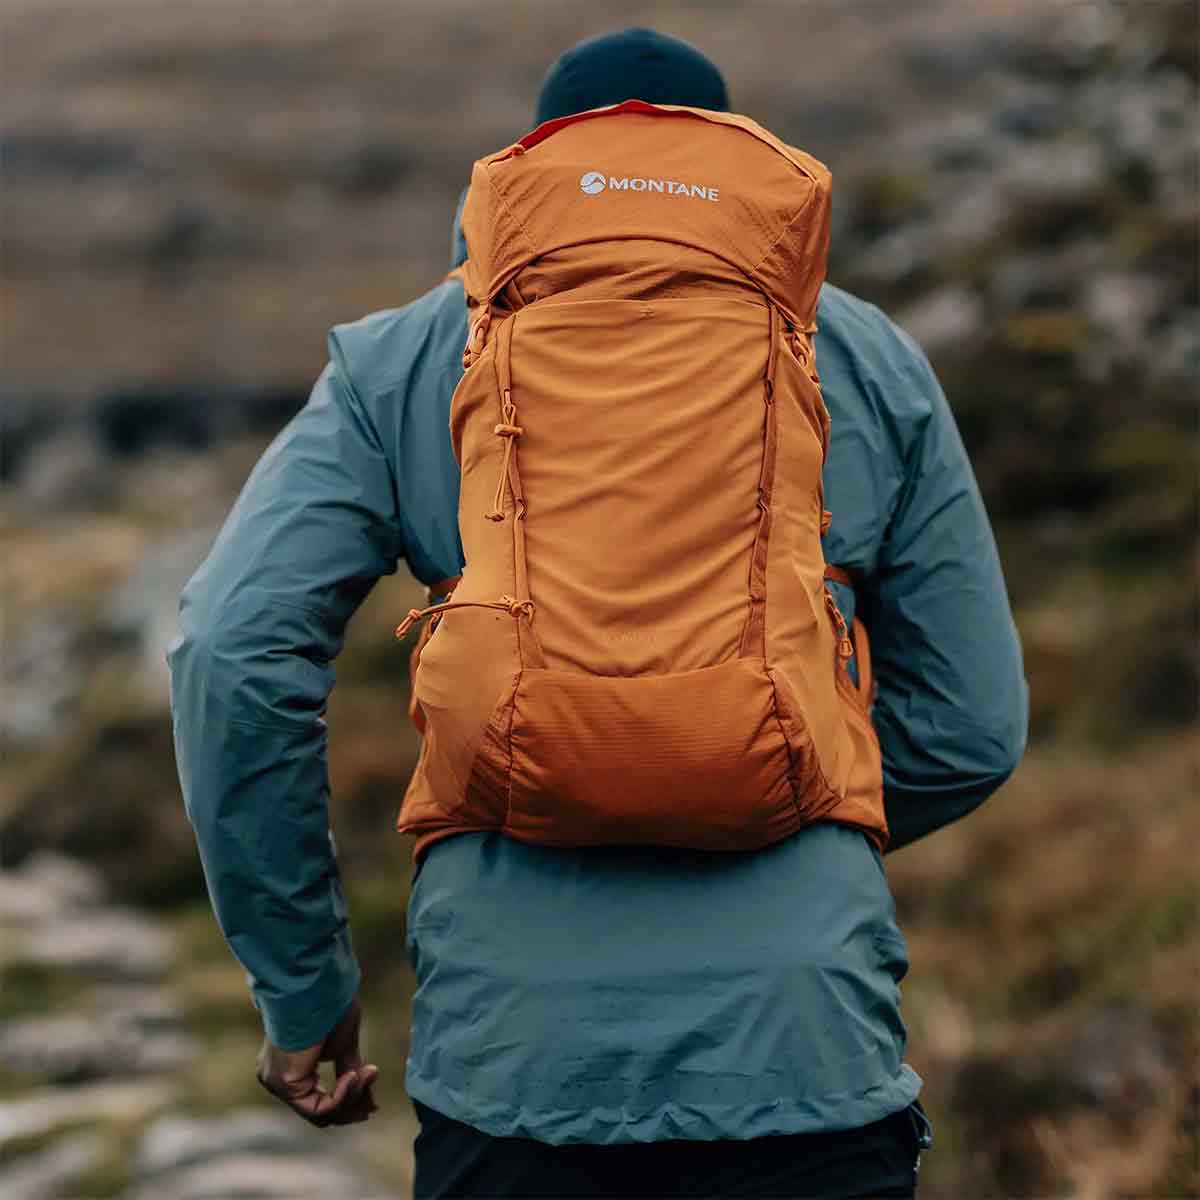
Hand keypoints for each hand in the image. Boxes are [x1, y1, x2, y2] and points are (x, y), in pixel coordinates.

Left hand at [256, 995, 378, 1126]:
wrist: (317, 988)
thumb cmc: (329, 1007)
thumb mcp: (343, 1046)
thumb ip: (348, 1072)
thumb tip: (368, 1103)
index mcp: (289, 1066)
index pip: (316, 1100)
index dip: (346, 1104)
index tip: (372, 1106)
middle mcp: (278, 1078)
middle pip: (317, 1111)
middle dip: (350, 1108)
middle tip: (373, 1107)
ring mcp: (278, 1082)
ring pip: (319, 1113)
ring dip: (351, 1097)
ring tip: (368, 1074)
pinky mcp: (285, 1083)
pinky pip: (317, 1107)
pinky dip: (342, 1096)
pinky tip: (354, 1077)